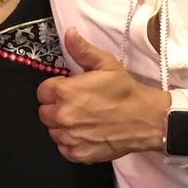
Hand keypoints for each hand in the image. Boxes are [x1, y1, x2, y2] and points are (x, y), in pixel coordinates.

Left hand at [37, 30, 169, 164]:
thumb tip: (68, 32)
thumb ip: (82, 50)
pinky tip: (86, 133)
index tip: (70, 89)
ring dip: (63, 126)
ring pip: (53, 131)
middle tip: (77, 104)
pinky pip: (64, 148)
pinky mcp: (78, 154)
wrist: (145, 119)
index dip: (56, 89)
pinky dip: (71, 143)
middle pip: (45, 112)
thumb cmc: (125, 90)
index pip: (43, 92)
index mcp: (65, 92)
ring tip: (83, 119)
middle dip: (57, 107)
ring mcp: (69, 138)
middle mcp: (62, 116)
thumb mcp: (105, 64)